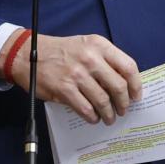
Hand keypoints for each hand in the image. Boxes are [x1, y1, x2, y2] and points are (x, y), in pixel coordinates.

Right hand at [1, 28, 142, 124]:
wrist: (28, 54)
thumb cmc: (62, 51)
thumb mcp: (87, 45)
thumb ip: (105, 59)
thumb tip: (124, 83)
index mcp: (100, 45)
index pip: (128, 66)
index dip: (136, 85)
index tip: (136, 96)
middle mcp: (91, 58)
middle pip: (118, 86)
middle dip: (124, 103)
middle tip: (123, 110)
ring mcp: (77, 74)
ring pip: (103, 100)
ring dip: (109, 113)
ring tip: (109, 118)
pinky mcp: (64, 89)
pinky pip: (86, 108)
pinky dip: (93, 117)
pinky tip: (94, 118)